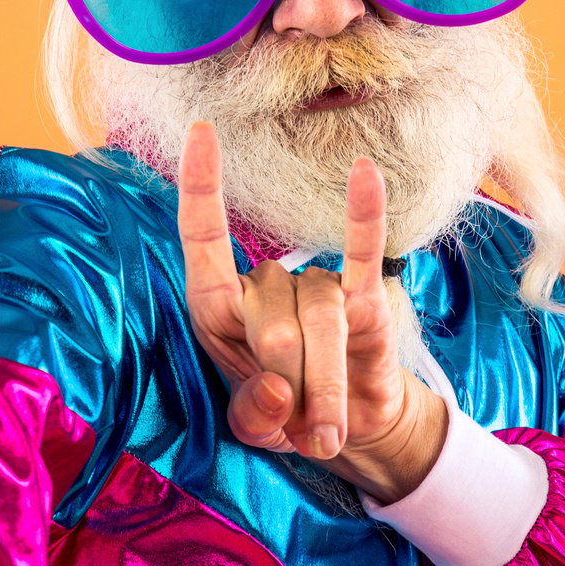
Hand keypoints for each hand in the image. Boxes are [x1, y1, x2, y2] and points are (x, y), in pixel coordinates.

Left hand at [176, 121, 446, 503]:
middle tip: (299, 431)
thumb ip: (252, 415)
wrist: (347, 426)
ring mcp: (314, 286)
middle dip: (289, 389)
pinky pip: (363, 252)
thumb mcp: (255, 426)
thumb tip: (274, 391)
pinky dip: (364, 216)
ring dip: (324, 390)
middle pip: (273, 327)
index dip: (199, 187)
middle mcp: (264, 285)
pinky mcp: (363, 296)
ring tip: (325, 433)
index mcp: (217, 308)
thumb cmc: (285, 414)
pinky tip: (365, 173)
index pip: (203, 238)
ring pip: (319, 324)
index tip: (201, 132)